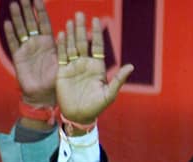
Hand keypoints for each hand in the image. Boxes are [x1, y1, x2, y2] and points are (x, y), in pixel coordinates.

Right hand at [55, 12, 133, 126]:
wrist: (79, 116)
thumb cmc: (96, 107)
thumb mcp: (109, 94)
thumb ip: (118, 80)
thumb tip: (131, 66)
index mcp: (97, 67)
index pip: (98, 46)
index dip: (97, 33)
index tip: (97, 19)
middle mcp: (85, 64)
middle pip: (83, 42)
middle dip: (82, 28)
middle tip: (80, 14)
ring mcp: (73, 67)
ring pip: (72, 46)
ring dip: (71, 33)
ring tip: (71, 20)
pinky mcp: (62, 71)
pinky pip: (61, 56)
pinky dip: (61, 45)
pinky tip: (61, 34)